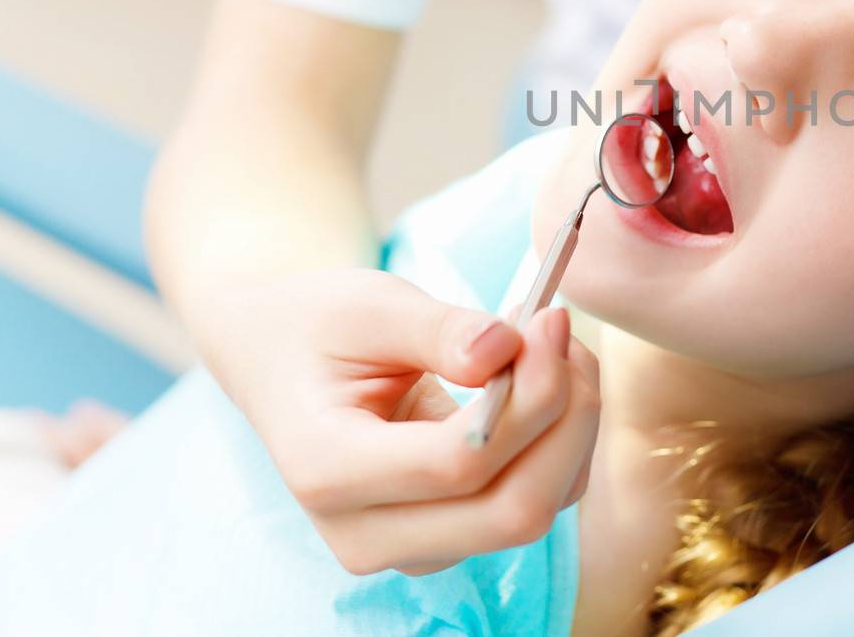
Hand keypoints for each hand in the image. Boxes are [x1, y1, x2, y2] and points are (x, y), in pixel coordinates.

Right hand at [197, 268, 600, 575]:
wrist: (283, 362)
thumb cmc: (321, 326)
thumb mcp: (369, 305)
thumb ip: (439, 329)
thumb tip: (505, 349)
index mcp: (328, 471)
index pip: (459, 463)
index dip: (528, 394)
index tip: (548, 318)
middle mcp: (367, 534)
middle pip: (514, 510)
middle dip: (566, 417)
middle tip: (560, 330)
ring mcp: (413, 547)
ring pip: (537, 508)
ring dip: (571, 423)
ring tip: (548, 342)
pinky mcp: (451, 536)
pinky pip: (538, 500)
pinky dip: (562, 437)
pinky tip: (542, 376)